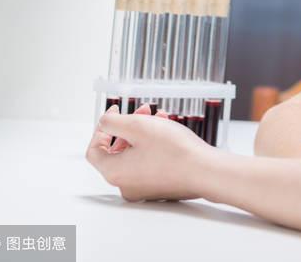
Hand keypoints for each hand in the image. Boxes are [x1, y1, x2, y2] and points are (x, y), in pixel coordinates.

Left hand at [86, 104, 214, 201]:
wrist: (205, 171)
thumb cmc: (174, 151)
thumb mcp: (137, 126)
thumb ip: (112, 122)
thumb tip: (104, 122)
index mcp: (115, 172)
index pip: (95, 151)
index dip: (101, 129)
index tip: (115, 113)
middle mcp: (126, 185)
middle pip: (117, 151)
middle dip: (129, 127)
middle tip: (143, 111)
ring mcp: (144, 188)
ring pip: (136, 155)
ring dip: (144, 134)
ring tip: (160, 118)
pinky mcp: (161, 187)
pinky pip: (150, 163)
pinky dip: (154, 146)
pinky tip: (169, 132)